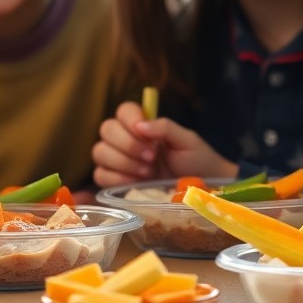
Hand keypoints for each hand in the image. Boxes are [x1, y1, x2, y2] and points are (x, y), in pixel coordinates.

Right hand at [92, 101, 234, 186]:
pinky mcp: (116, 183)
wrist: (202, 190)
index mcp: (143, 126)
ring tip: (148, 171)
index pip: (123, 111)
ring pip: (100, 152)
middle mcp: (127, 140)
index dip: (130, 119)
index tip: (146, 133)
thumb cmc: (197, 161)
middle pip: (106, 129)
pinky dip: (116, 178)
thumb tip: (141, 126)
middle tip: (152, 157)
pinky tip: (136, 182)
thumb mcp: (187, 140)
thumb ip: (165, 128)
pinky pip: (100, 176)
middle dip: (128, 143)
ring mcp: (119, 162)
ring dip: (123, 161)